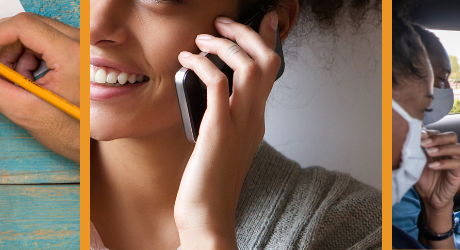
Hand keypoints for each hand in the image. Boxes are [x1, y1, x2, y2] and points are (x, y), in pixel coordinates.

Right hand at [0, 12, 82, 162]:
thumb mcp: (24, 111)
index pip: (23, 26)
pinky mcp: (79, 48)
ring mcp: (82, 44)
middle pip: (27, 25)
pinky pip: (46, 39)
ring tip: (15, 81)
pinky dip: (28, 56)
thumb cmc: (71, 132)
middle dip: (1, 44)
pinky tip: (29, 79)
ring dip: (15, 53)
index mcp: (72, 55)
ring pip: (35, 32)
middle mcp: (81, 42)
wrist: (98, 145)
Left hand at [171, 12, 282, 247]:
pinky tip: (187, 59)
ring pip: (250, 67)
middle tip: (224, 22)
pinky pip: (217, 83)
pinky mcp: (218, 130)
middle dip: (248, 33)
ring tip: (202, 37)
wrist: (207, 215)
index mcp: (256, 121)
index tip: (263, 20)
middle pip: (268, 61)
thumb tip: (204, 94)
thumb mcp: (218, 144)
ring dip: (225, 44)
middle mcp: (254, 119)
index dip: (268, 41)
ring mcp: (239, 124)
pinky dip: (203, 63)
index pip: (272, 72)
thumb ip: (219, 119)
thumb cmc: (207, 183)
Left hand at [416, 130, 459, 209]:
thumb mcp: (415, 163)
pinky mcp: (457, 173)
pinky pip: (455, 164)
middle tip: (424, 143)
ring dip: (442, 148)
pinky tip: (432, 166)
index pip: (439, 133)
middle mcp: (448, 153)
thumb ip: (413, 151)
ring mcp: (455, 162)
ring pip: (457, 148)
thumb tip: (406, 137)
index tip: (418, 134)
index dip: (429, 132)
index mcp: (438, 147)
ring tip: (429, 152)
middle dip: (437, 137)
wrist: (430, 198)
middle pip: (451, 137)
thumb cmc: (424, 180)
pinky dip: (444, 163)